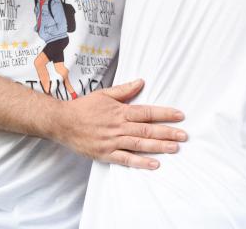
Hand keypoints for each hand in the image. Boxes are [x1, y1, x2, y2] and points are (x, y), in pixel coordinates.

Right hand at [57, 79, 186, 168]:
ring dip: (158, 146)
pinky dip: (140, 162)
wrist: (62, 122)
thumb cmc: (83, 107)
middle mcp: (118, 126)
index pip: (147, 112)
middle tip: (184, 136)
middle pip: (147, 129)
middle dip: (167, 132)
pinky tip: (154, 164)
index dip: (165, 114)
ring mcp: (112, 141)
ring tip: (174, 148)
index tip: (180, 116)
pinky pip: (126, 159)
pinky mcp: (105, 154)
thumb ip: (124, 90)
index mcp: (120, 111)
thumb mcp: (104, 94)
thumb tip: (141, 82)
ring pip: (140, 144)